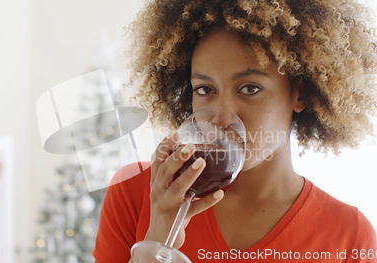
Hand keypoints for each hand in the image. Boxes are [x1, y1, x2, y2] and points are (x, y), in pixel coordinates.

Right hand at [144, 131, 223, 248]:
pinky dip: (207, 201)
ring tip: (202, 162)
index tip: (174, 134)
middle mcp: (158, 192)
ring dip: (190, 175)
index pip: (157, 161)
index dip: (164, 147)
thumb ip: (171, 174)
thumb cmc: (166, 209)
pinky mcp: (178, 218)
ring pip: (178, 188)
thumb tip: (188, 152)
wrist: (159, 239)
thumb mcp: (164, 190)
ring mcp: (167, 205)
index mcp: (156, 182)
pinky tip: (220, 193)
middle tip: (190, 145)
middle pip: (165, 172)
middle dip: (177, 157)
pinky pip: (194, 208)